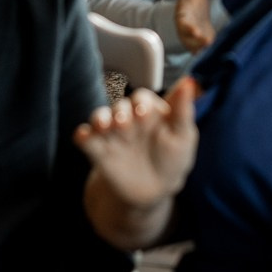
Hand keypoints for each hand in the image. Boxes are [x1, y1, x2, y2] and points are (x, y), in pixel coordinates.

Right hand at [73, 76, 200, 209]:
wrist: (155, 190)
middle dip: (121, 113)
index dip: (142, 104)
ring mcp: (112, 133)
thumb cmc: (173, 157)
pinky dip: (82, 135)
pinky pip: (85, 139)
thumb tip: (189, 81)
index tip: (144, 114)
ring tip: (103, 126)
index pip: (142, 98)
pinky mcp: (98, 151)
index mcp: (149, 110)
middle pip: (120, 107)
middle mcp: (128, 117)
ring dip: (99, 118)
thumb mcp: (183, 136)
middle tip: (124, 124)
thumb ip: (183, 110)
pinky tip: (83, 136)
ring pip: (100, 117)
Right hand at [174, 0, 214, 51]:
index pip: (184, 25)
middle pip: (191, 41)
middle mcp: (188, 33)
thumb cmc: (192, 1)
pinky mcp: (205, 46)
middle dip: (198, 43)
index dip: (189, 29)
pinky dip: (213, 52)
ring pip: (199, 49)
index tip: (196, 31)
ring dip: (206, 50)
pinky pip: (208, 51)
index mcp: (183, 19)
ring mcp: (196, 41)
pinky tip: (223, 51)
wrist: (195, 13)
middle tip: (208, 42)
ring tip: (216, 48)